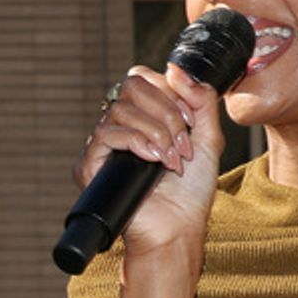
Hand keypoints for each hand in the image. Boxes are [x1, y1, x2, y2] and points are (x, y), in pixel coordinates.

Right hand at [72, 62, 224, 256]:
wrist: (177, 229)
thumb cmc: (190, 192)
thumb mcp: (208, 138)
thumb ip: (202, 100)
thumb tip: (176, 68)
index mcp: (143, 116)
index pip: (144, 78)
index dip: (169, 92)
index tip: (190, 121)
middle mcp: (120, 127)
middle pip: (132, 86)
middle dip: (166, 112)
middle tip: (182, 143)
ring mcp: (103, 145)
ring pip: (121, 109)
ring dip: (156, 132)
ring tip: (171, 160)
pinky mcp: (90, 165)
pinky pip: (105, 133)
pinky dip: (136, 142)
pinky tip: (152, 161)